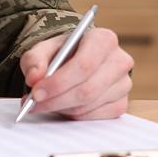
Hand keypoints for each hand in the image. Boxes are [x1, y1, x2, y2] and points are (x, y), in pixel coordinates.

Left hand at [19, 27, 133, 119]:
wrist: (77, 60)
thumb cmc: (62, 53)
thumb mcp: (44, 49)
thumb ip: (34, 60)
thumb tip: (34, 78)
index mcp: (103, 39)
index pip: (84, 65)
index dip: (58, 82)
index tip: (36, 92)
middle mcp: (119, 61)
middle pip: (87, 89)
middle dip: (56, 100)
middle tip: (34, 103)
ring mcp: (123, 84)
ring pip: (88, 105)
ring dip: (62, 107)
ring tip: (45, 102)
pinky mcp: (121, 103)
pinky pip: (95, 116)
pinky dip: (74, 114)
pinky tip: (62, 106)